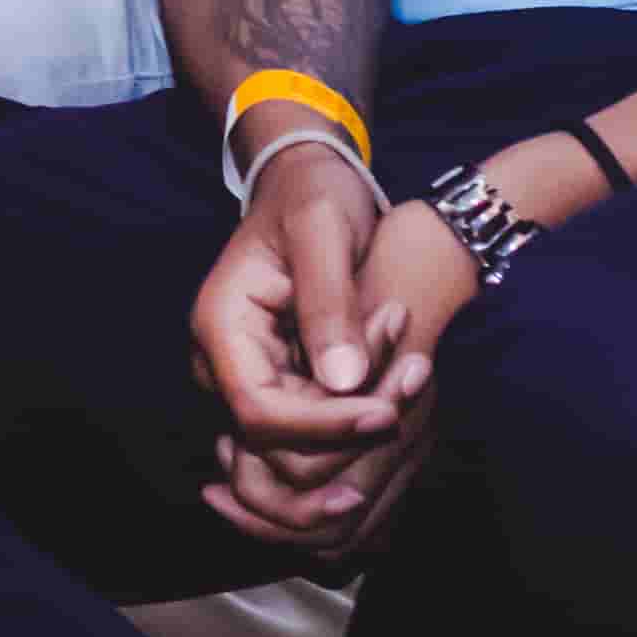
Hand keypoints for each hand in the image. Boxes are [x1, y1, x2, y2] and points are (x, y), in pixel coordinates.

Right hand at [187, 143, 429, 550]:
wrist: (309, 184)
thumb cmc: (313, 195)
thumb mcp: (323, 230)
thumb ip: (330, 303)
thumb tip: (343, 383)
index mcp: (220, 325)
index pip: (259, 413)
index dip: (323, 427)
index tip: (387, 412)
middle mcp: (223, 364)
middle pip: (279, 449)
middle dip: (352, 430)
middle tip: (416, 372)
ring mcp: (250, 379)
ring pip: (302, 451)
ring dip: (365, 425)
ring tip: (415, 364)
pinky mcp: (281, 386)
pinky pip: (320, 431)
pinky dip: (366, 414)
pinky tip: (404, 371)